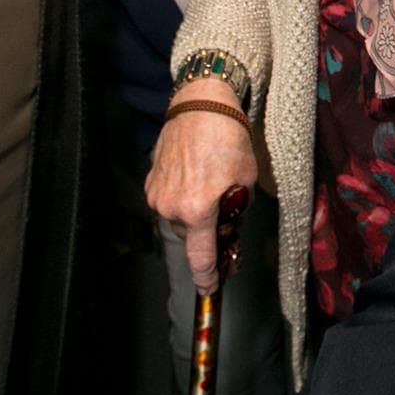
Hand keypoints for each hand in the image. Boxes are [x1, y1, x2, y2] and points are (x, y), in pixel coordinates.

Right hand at [144, 78, 257, 291]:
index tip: (210, 289)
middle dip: (207, 230)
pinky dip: (182, 196)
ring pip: (179, 218)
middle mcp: (171, 208)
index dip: (207, 278)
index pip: (200, 258)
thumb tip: (229, 227)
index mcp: (198, 211)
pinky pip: (168, 201)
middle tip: (224, 213)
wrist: (200, 105)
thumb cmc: (228, 139)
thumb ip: (236, 211)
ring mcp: (157, 195)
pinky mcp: (150, 181)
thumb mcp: (244, 181)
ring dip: (193, 212)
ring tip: (209, 183)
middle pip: (191, 236)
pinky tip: (195, 175)